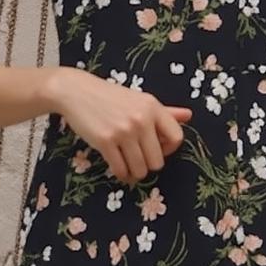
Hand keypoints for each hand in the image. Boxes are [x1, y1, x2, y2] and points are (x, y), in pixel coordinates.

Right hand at [52, 67, 191, 184]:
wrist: (76, 91)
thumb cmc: (110, 96)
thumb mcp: (140, 99)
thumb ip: (165, 111)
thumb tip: (189, 116)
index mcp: (153, 107)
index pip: (177, 138)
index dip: (169, 150)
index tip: (157, 149)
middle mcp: (141, 119)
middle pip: (158, 161)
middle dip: (148, 165)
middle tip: (138, 159)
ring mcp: (123, 131)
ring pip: (140, 169)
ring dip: (135, 172)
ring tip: (128, 165)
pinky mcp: (105, 141)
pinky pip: (121, 169)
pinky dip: (121, 174)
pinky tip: (118, 167)